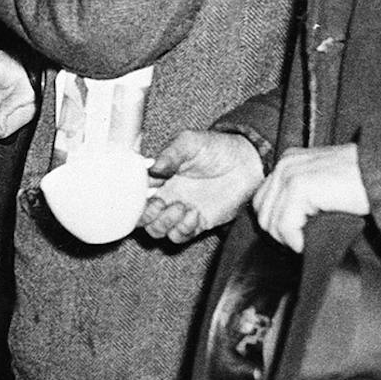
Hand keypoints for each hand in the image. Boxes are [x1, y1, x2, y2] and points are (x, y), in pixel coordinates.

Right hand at [140, 130, 264, 242]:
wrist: (247, 163)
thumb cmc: (217, 147)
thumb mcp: (190, 142)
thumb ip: (170, 154)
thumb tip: (153, 168)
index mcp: (157, 176)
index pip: (133, 193)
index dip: (135, 195)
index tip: (149, 189)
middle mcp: (165, 195)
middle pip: (140, 218)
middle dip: (146, 215)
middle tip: (163, 202)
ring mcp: (180, 211)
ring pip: (156, 231)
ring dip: (164, 223)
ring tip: (182, 207)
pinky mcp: (196, 223)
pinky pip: (179, 237)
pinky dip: (183, 229)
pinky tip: (195, 214)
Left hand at [253, 143, 370, 251]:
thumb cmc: (364, 184)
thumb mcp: (325, 185)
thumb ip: (303, 198)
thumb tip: (285, 228)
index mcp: (289, 161)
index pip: (263, 200)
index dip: (277, 224)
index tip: (298, 236)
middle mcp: (285, 163)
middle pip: (262, 211)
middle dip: (280, 233)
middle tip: (304, 242)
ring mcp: (290, 173)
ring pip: (270, 221)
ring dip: (288, 239)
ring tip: (310, 242)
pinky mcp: (300, 186)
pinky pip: (284, 225)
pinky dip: (296, 240)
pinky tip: (312, 242)